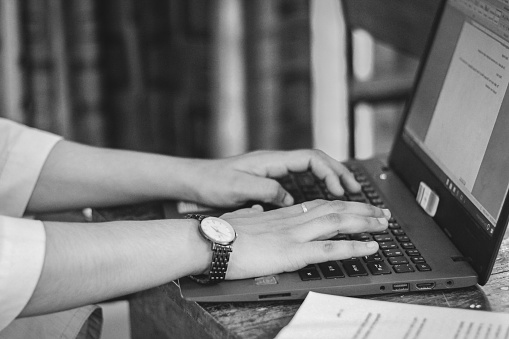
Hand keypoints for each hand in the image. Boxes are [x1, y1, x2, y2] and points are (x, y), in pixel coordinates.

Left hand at [190, 150, 360, 207]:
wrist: (191, 181)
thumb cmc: (210, 182)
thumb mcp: (238, 188)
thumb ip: (266, 191)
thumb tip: (290, 200)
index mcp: (271, 160)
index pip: (311, 158)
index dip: (330, 172)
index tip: (340, 189)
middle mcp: (274, 162)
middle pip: (315, 161)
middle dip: (337, 172)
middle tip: (354, 189)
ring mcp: (271, 170)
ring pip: (308, 170)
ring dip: (328, 179)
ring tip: (345, 192)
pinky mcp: (266, 181)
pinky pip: (297, 180)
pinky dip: (313, 187)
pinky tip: (317, 199)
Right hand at [221, 199, 389, 279]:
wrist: (209, 241)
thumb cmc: (221, 232)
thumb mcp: (240, 217)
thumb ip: (253, 212)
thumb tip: (259, 207)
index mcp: (282, 214)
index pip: (320, 205)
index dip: (343, 204)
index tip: (358, 205)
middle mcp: (293, 220)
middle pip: (335, 209)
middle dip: (363, 209)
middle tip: (382, 212)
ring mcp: (294, 235)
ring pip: (339, 223)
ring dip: (366, 223)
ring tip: (385, 224)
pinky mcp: (292, 253)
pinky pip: (330, 250)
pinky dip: (354, 248)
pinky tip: (371, 247)